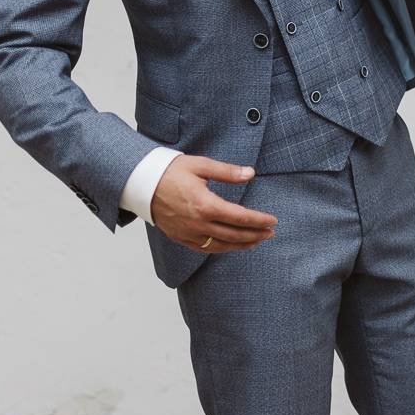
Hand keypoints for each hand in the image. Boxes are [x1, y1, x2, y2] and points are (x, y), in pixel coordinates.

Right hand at [150, 155, 277, 253]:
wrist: (141, 183)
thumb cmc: (170, 171)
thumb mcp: (201, 165)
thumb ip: (227, 172)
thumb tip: (250, 173)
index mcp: (205, 205)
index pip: (240, 218)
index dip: (259, 221)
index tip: (273, 221)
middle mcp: (197, 223)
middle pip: (233, 235)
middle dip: (255, 235)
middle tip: (270, 233)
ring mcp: (187, 232)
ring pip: (219, 245)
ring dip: (240, 245)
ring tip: (255, 242)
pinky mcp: (179, 236)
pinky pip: (203, 248)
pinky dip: (219, 249)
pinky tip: (229, 246)